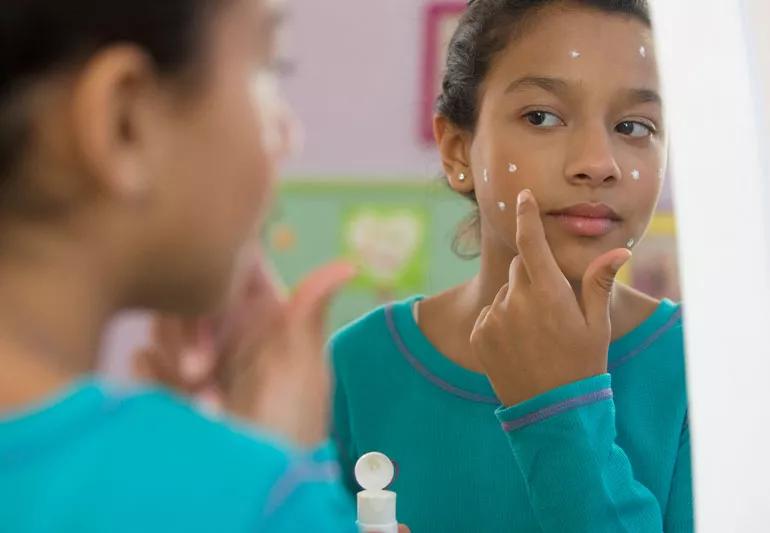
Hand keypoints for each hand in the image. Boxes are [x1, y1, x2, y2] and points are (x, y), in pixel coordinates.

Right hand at [134, 255, 354, 446]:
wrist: (257, 485)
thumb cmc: (291, 428)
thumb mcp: (303, 367)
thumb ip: (308, 310)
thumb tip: (347, 265)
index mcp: (265, 317)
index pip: (234, 268)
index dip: (219, 278)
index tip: (214, 308)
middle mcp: (232, 330)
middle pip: (191, 295)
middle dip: (189, 331)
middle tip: (200, 376)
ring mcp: (202, 357)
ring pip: (165, 324)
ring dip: (175, 359)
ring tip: (202, 402)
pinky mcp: (173, 385)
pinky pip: (146, 358)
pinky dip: (156, 377)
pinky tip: (180, 405)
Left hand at [470, 189, 630, 406]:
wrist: (552, 412)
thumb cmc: (582, 365)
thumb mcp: (596, 325)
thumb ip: (600, 283)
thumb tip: (621, 250)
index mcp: (549, 293)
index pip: (532, 242)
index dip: (527, 215)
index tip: (522, 196)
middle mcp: (516, 300)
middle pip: (520, 268)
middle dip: (534, 277)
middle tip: (552, 309)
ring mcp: (494, 318)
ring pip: (505, 293)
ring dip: (517, 303)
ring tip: (536, 335)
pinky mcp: (479, 335)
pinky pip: (489, 314)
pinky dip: (501, 322)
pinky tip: (519, 345)